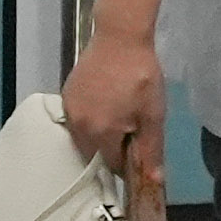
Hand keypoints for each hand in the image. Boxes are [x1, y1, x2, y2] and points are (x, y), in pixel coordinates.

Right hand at [60, 29, 164, 172]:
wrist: (120, 38)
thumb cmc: (142, 77)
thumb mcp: (153, 114)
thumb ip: (151, 150)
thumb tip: (154, 181)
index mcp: (100, 134)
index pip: (111, 165)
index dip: (128, 163)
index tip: (139, 151)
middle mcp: (78, 126)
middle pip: (94, 153)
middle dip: (112, 150)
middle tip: (132, 131)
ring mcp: (69, 110)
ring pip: (84, 137)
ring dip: (100, 135)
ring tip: (119, 116)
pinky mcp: (66, 95)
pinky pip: (77, 119)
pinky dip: (90, 120)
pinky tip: (106, 105)